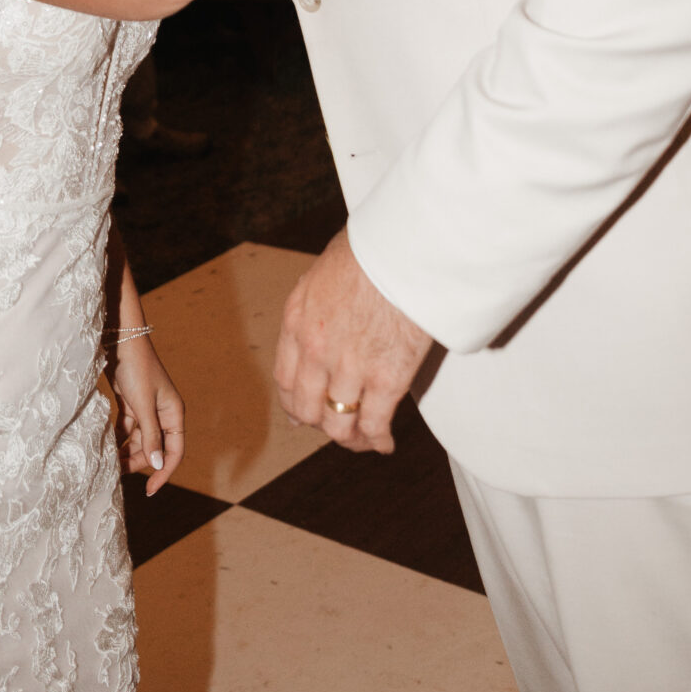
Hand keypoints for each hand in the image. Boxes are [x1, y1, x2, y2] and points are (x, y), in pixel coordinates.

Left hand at [109, 332, 184, 493]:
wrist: (120, 340)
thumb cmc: (136, 368)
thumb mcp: (143, 404)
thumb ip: (150, 435)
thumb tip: (157, 465)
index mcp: (174, 414)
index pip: (174, 452)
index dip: (163, 473)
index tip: (149, 490)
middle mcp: (163, 414)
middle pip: (153, 449)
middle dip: (138, 462)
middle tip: (117, 472)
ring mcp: (146, 410)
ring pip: (138, 441)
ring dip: (125, 452)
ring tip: (109, 463)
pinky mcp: (131, 404)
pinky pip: (126, 430)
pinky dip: (118, 439)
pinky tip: (106, 447)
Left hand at [274, 227, 430, 455]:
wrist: (406, 248)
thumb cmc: (372, 249)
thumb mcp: (324, 273)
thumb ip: (318, 302)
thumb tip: (324, 312)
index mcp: (298, 320)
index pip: (285, 380)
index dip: (295, 403)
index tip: (304, 413)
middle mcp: (316, 351)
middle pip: (308, 408)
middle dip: (322, 422)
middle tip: (338, 425)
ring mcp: (349, 368)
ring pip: (339, 424)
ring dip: (350, 438)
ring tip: (363, 439)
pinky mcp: (386, 379)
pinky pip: (374, 425)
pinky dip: (378, 440)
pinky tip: (385, 443)